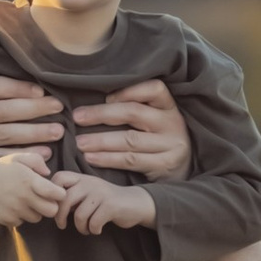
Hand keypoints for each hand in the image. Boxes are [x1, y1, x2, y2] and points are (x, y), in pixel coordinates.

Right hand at [0, 72, 65, 167]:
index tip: (41, 91)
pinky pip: (1, 157)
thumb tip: (38, 87)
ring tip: (58, 131)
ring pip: (3, 134)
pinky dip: (25, 155)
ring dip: (34, 132)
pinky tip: (45, 152)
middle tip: (58, 107)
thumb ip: (0, 91)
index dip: (17, 88)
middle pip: (2, 111)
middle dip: (33, 108)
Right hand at [0, 152, 64, 227]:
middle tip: (42, 199)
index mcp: (29, 180)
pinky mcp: (8, 220)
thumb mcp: (17, 158)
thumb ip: (36, 160)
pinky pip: (22, 222)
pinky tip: (12, 206)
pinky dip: (20, 216)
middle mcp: (24, 197)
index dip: (59, 194)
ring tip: (24, 200)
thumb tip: (48, 173)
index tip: (54, 191)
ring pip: (37, 218)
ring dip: (34, 211)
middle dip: (50, 205)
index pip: (57, 194)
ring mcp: (16, 211)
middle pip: (51, 211)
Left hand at [58, 171, 156, 234]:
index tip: (54, 207)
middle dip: (60, 216)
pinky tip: (96, 230)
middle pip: (65, 199)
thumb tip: (50, 205)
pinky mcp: (111, 206)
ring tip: (85, 229)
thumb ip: (71, 196)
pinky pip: (93, 222)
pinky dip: (93, 230)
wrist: (135, 203)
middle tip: (62, 225)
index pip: (59, 177)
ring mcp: (101, 193)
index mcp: (82, 178)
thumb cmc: (106, 202)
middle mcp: (90, 182)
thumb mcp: (87, 193)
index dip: (51, 192)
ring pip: (79, 214)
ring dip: (80, 227)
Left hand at [68, 77, 188, 182]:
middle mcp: (173, 123)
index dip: (127, 91)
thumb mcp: (156, 120)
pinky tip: (91, 157)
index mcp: (169, 107)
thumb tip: (96, 100)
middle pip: (134, 112)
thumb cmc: (159, 140)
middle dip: (101, 114)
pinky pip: (130, 160)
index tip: (106, 97)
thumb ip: (136, 109)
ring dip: (100, 140)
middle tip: (77, 117)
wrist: (183, 172)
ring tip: (80, 143)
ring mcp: (171, 146)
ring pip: (129, 139)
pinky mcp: (163, 166)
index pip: (154, 88)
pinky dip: (108, 159)